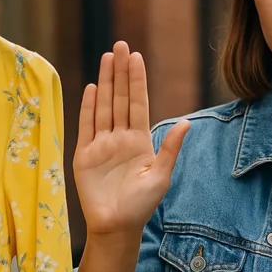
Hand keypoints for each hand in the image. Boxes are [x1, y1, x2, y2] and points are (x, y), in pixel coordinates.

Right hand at [73, 42, 189, 239]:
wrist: (116, 226)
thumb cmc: (141, 205)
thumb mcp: (160, 176)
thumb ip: (170, 149)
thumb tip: (186, 123)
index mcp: (140, 141)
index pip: (138, 103)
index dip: (137, 80)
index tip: (136, 57)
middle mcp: (120, 138)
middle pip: (120, 98)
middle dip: (120, 72)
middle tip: (120, 45)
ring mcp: (101, 144)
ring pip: (104, 106)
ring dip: (106, 82)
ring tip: (107, 57)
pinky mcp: (85, 154)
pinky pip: (86, 125)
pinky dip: (88, 107)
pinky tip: (92, 87)